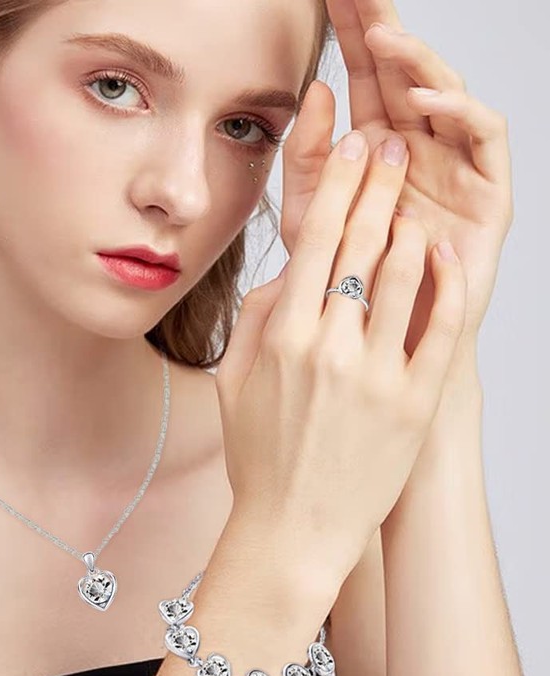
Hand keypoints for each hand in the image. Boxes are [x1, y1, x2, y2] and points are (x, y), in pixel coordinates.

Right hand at [216, 128, 467, 589]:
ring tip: (417, 194)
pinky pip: (438, 328)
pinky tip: (444, 253)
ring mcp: (377, 375)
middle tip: (394, 145)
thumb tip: (285, 273)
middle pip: (362, 244)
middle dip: (381, 183)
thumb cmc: (259, 459)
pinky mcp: (414, 402)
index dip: (339, 185)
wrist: (294, 530)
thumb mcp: (231, 385)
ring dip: (412, 223)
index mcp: (283, 337)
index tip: (353, 149)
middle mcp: (330, 347)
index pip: (316, 240)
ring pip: (404, 276)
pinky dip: (444, 283)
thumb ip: (254, 319)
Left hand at [282, 0, 512, 358]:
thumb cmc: (348, 284)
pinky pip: (482, 136)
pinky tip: (423, 102)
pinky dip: (457, 112)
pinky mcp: (487, 191)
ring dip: (416, 62)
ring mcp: (454, 165)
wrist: (386, 344)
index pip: (362, 77)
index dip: (348, 32)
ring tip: (381, 40)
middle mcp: (417, 147)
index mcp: (374, 148)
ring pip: (444, 95)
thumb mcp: (311, 218)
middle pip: (403, 72)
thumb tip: (317, 91)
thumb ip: (309, 159)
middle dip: (382, 26)